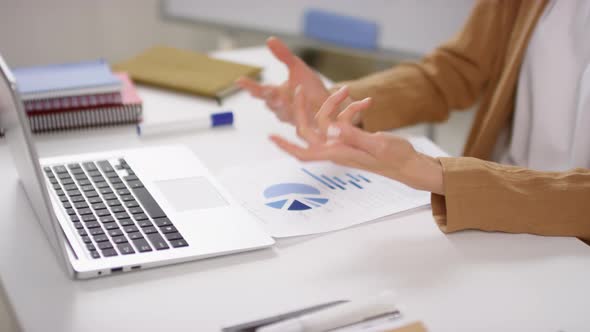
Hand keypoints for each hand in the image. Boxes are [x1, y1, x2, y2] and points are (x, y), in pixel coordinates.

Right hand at [236, 37, 352, 124]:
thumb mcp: (297, 67)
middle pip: (270, 103)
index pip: (260, 91)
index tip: (239, 80)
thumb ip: (283, 55)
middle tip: (266, 90)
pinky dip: (305, 115)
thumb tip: (269, 39)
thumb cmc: (309, 88)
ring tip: (283, 99)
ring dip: (283, 107)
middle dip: (269, 97)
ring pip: (284, 114)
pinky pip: (304, 121)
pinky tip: (309, 110)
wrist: (329, 105)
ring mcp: (294, 118)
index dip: (249, 86)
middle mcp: (282, 109)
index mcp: (276, 95)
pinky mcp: (309, 124)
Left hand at [269, 87, 444, 194]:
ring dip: (334, 105)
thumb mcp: (376, 144)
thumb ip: (353, 136)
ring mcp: (343, 145)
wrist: (410, 164)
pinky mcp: (352, 140)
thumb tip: (331, 129)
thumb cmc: (395, 158)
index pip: (305, 152)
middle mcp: (337, 150)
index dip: (286, 146)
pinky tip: (367, 103)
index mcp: (338, 153)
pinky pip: (342, 123)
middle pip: (309, 132)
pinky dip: (350, 111)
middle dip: (302, 111)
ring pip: (326, 123)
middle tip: (299, 91)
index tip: (271, 137)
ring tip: (348, 90)